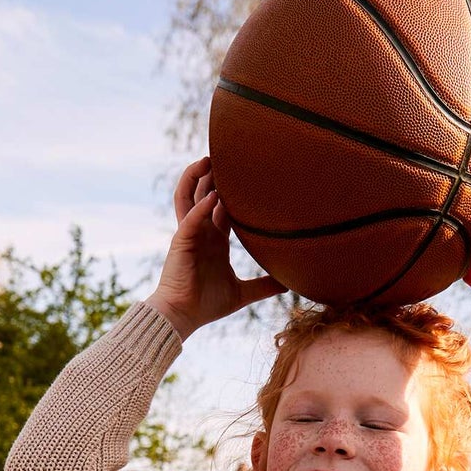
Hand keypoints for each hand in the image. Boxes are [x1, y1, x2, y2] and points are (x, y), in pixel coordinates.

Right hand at [144, 157, 284, 338]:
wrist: (183, 316)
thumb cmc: (207, 305)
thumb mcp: (243, 293)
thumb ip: (264, 286)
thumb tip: (289, 285)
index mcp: (214, 241)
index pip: (221, 207)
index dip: (230, 190)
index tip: (246, 173)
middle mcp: (201, 232)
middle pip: (203, 194)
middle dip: (212, 175)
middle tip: (226, 154)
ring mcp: (189, 235)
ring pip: (189, 197)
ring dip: (196, 179)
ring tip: (208, 160)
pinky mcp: (181, 243)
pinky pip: (190, 219)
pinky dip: (201, 207)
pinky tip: (213, 197)